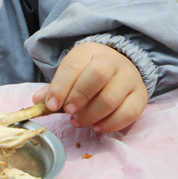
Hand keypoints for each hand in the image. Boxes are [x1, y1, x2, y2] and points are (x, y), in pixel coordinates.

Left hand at [32, 42, 147, 131]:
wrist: (120, 66)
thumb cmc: (88, 73)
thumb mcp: (71, 73)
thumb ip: (56, 87)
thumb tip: (37, 101)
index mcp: (89, 51)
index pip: (73, 66)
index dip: (60, 87)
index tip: (51, 105)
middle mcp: (112, 61)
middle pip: (97, 75)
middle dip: (79, 96)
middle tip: (69, 112)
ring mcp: (129, 78)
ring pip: (111, 97)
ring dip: (91, 114)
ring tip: (79, 122)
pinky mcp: (140, 96)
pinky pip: (128, 113)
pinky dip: (110, 124)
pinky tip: (97, 127)